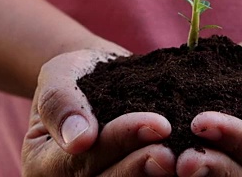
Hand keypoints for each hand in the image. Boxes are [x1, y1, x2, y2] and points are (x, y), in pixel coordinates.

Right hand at [22, 49, 176, 176]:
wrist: (104, 80)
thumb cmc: (78, 76)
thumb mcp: (60, 75)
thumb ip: (60, 103)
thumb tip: (78, 140)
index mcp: (42, 165)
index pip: (81, 161)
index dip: (120, 143)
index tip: (158, 124)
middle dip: (141, 167)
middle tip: (175, 152)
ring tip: (189, 161)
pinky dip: (173, 176)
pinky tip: (198, 163)